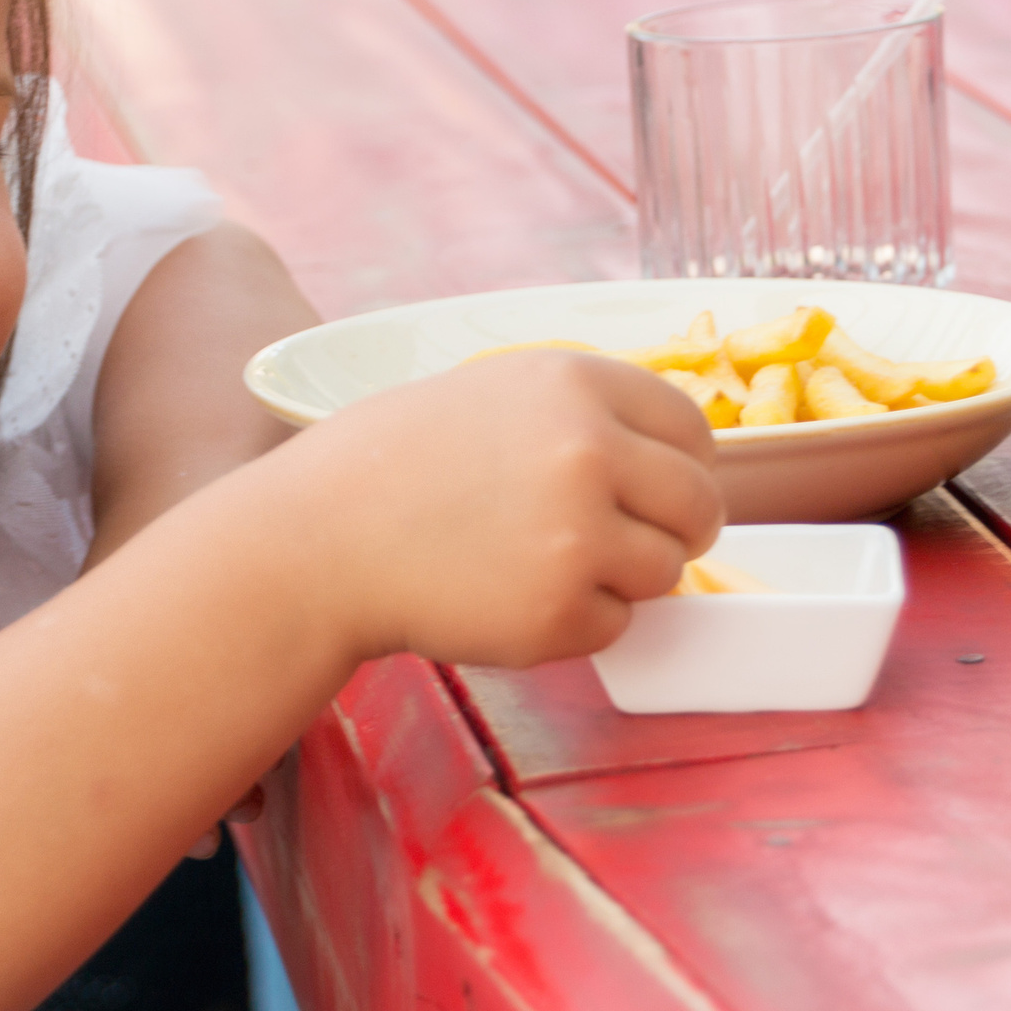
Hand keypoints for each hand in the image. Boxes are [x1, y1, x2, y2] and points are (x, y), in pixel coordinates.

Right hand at [275, 351, 720, 668]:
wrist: (311, 544)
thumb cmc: (381, 469)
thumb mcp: (485, 394)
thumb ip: (575, 414)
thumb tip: (658, 460)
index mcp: (574, 383)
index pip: (692, 429)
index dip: (680, 467)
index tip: (657, 491)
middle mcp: (590, 450)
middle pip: (699, 505)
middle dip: (672, 531)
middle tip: (617, 545)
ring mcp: (580, 534)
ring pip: (664, 572)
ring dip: (617, 580)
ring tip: (535, 569)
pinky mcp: (560, 611)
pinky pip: (614, 626)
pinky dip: (571, 625)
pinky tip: (504, 600)